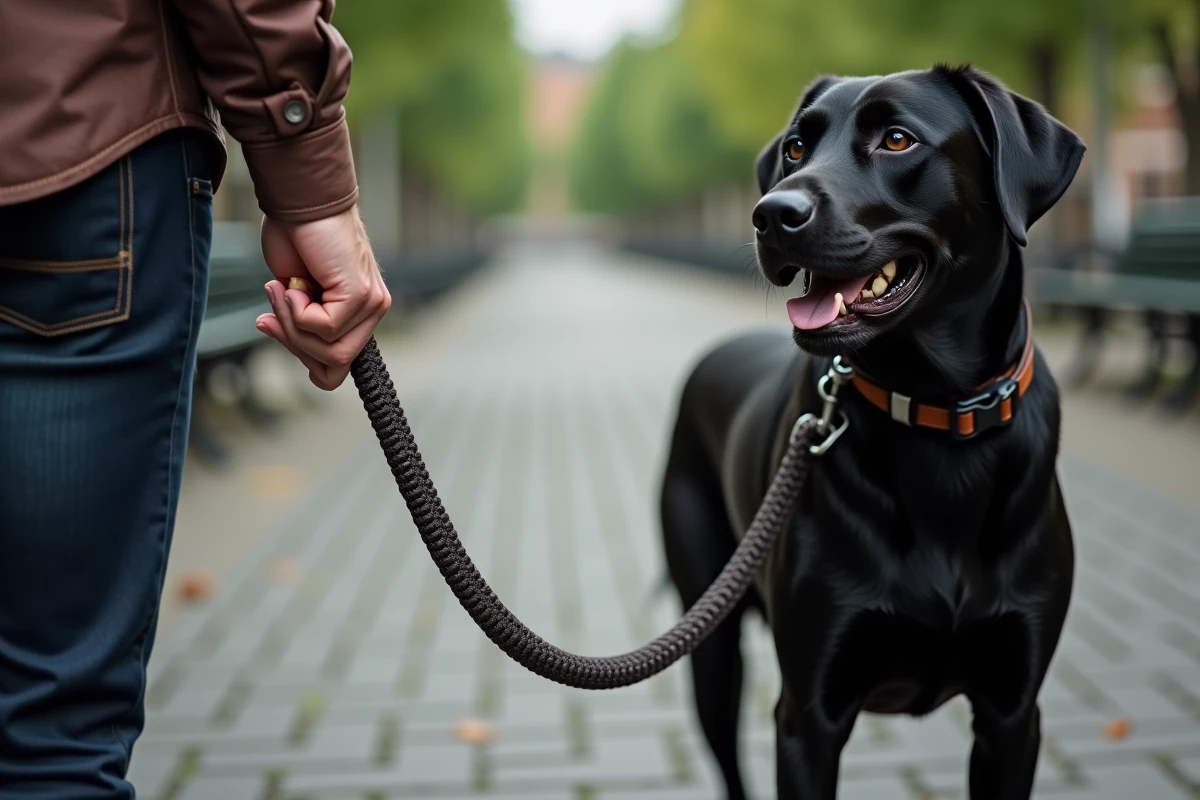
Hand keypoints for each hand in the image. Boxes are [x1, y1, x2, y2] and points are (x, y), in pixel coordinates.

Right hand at [255, 205, 390, 389]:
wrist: (298, 200)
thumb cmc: (294, 237)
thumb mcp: (293, 293)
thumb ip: (297, 322)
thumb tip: (275, 333)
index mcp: (359, 314)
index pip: (337, 367)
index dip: (302, 358)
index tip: (273, 326)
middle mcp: (372, 310)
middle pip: (334, 365)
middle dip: (293, 343)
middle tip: (272, 310)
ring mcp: (371, 303)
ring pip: (330, 351)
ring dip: (292, 325)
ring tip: (280, 291)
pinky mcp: (362, 295)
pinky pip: (325, 328)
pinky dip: (296, 310)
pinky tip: (293, 283)